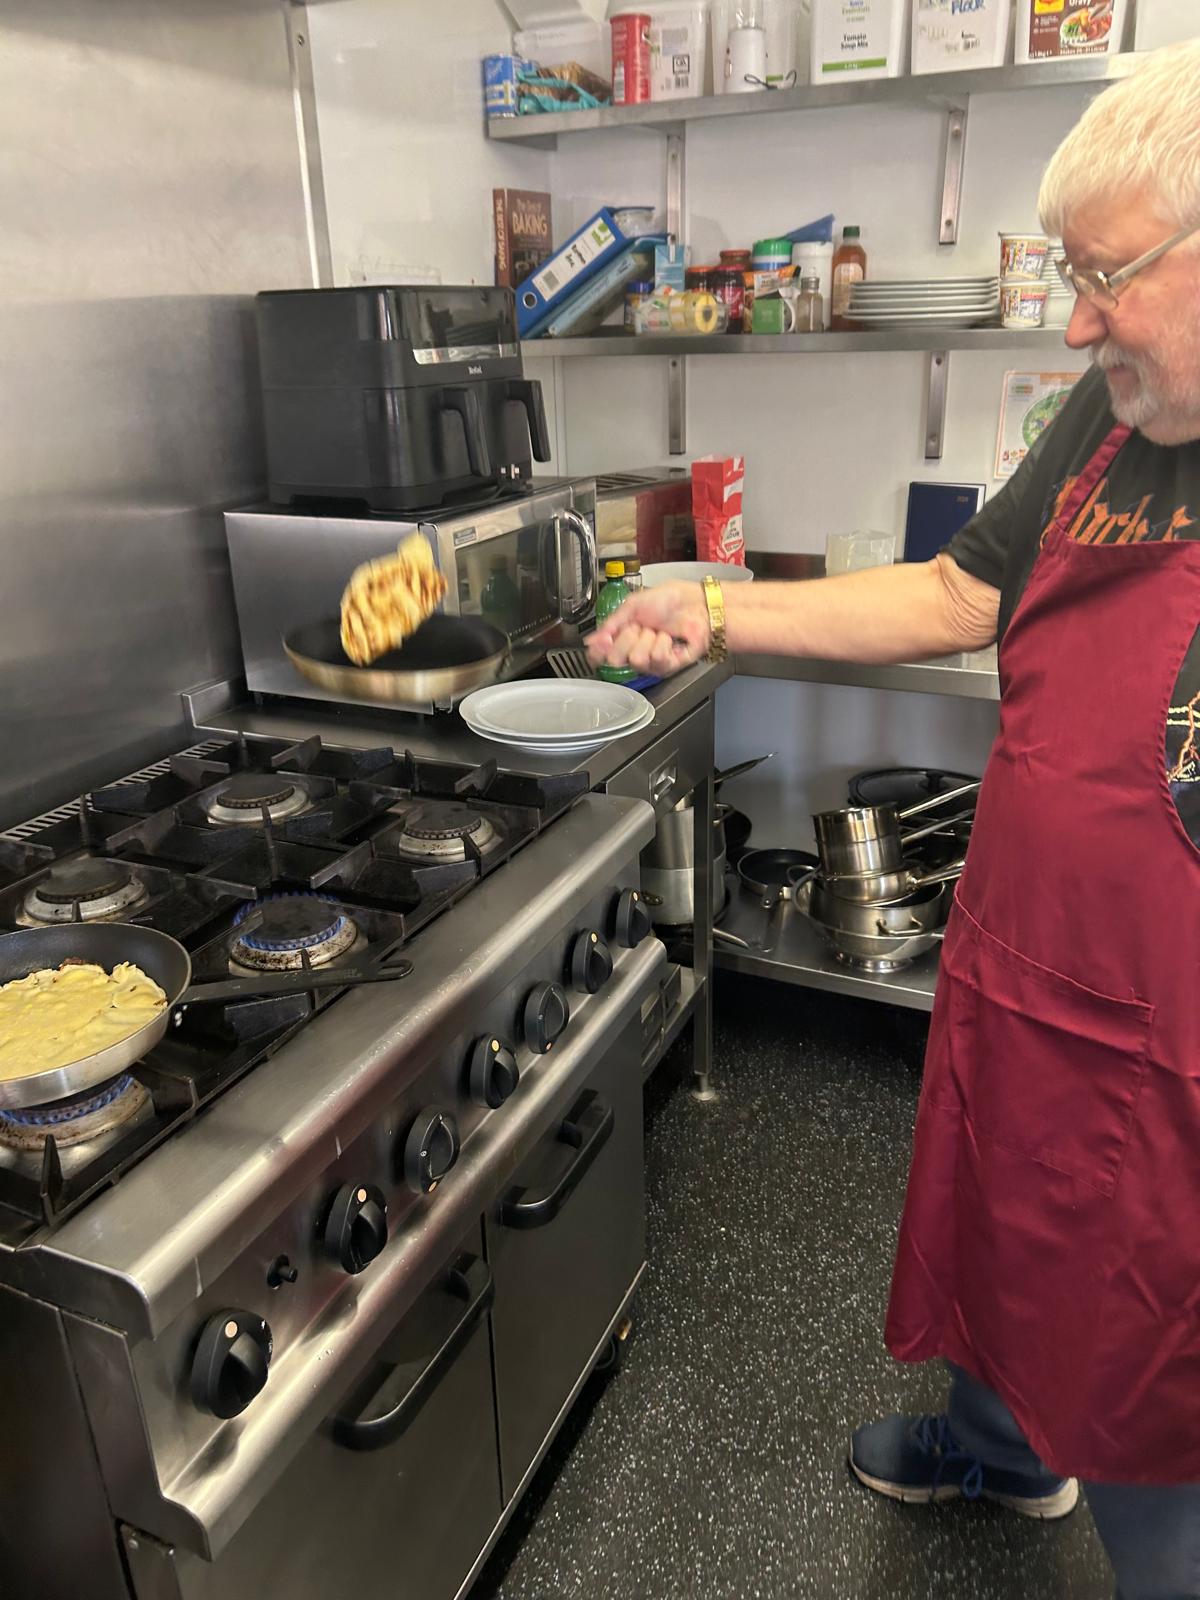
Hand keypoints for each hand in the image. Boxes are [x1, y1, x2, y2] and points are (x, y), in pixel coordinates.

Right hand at [585, 581, 711, 676]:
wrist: (695, 602)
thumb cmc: (668, 600)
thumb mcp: (632, 606)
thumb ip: (610, 624)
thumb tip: (590, 640)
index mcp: (623, 637)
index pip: (601, 655)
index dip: (599, 651)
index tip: (602, 641)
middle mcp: (635, 652)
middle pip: (616, 658)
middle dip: (628, 637)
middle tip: (641, 626)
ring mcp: (651, 662)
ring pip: (636, 659)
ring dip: (648, 639)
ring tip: (659, 631)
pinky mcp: (668, 667)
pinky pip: (656, 659)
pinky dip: (663, 644)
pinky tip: (669, 639)